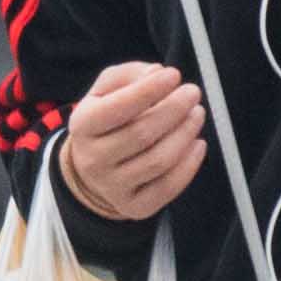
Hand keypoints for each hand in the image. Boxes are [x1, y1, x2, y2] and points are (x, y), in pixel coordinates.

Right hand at [56, 59, 206, 222]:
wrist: (92, 168)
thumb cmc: (106, 121)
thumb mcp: (105, 91)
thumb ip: (129, 75)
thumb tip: (157, 73)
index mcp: (83, 126)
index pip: (117, 108)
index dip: (149, 90)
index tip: (174, 75)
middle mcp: (93, 159)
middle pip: (142, 134)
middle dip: (174, 109)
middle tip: (192, 93)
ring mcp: (113, 187)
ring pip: (158, 161)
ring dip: (185, 134)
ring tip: (196, 114)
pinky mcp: (134, 206)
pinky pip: (167, 187)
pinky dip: (189, 165)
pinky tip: (197, 144)